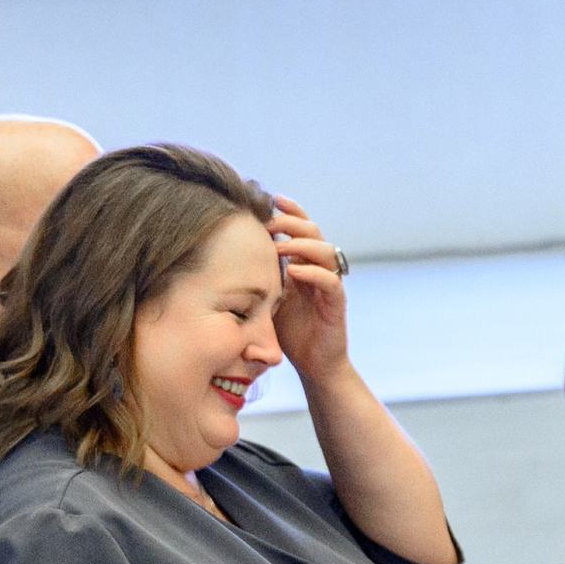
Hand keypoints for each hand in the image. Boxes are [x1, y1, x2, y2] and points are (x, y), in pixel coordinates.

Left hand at [267, 194, 349, 379]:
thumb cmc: (290, 332)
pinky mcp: (336, 305)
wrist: (313, 365)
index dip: (290, 211)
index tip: (271, 199)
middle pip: (314, 233)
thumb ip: (260, 276)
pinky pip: (331, 281)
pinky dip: (313, 273)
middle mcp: (320, 270)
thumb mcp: (269, 298)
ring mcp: (330, 286)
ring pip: (325, 252)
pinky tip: (294, 272)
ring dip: (302, 245)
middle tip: (270, 224)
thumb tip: (228, 255)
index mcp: (305, 265)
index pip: (302, 229)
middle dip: (292, 224)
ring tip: (281, 247)